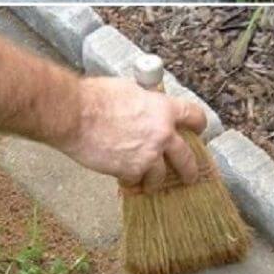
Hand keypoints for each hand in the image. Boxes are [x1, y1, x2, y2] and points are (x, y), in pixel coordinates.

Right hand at [59, 75, 206, 189]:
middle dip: (189, 169)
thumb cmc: (94, 98)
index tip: (198, 131)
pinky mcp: (131, 171)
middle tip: (189, 176)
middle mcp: (162, 134)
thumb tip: (143, 105)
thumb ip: (143, 101)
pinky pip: (136, 181)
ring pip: (161, 176)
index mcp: (163, 109)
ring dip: (155, 180)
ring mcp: (149, 155)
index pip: (194, 116)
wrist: (75, 115)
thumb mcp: (128, 90)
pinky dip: (130, 181)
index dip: (198, 125)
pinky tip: (123, 178)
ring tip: (149, 183)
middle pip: (186, 158)